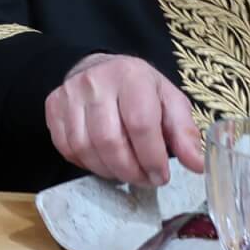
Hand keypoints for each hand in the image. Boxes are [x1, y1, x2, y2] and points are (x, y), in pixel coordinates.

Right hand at [44, 53, 205, 186]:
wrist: (100, 68)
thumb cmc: (140, 89)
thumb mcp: (169, 100)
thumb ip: (184, 132)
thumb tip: (197, 165)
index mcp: (132, 76)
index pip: (140, 124)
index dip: (152, 157)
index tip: (161, 176)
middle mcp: (96, 82)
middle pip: (109, 140)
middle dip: (130, 170)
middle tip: (144, 180)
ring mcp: (70, 94)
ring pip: (85, 148)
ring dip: (108, 171)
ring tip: (126, 173)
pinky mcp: (53, 106)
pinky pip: (66, 147)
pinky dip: (86, 164)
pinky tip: (103, 162)